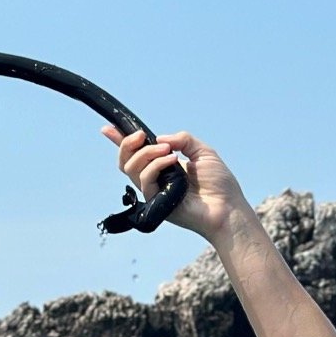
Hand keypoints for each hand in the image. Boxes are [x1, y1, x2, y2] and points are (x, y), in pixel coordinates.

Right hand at [102, 127, 249, 243]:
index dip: (120, 141)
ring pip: (131, 168)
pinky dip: (156, 165)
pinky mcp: (156, 202)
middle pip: (125, 161)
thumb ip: (182, 140)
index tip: (107, 128)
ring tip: (169, 151)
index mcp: (165, 166)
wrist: (228, 208)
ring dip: (147, 153)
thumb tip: (159, 138)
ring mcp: (155, 191)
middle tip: (143, 136)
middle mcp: (156, 178)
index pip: (137, 153)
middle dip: (127, 143)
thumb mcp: (203, 152)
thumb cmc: (219, 184)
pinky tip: (173, 161)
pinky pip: (145, 180)